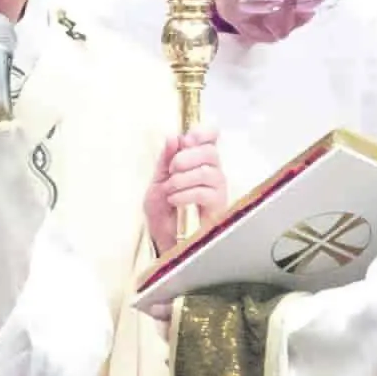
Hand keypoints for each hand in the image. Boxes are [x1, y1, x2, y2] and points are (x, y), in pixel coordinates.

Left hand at [146, 129, 227, 256]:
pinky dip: (186, 194)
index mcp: (198, 163)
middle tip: (172, 169)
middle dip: (187, 157)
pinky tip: (175, 200)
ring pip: (209, 172)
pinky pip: (207, 193)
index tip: (187, 140)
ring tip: (169, 190)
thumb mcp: (158, 182)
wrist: (164, 241)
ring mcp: (218, 191)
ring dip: (182, 179)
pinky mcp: (219, 209)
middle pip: (211, 152)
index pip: (212, 139)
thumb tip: (174, 137)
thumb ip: (166, 160)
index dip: (203, 134)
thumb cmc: (163, 213)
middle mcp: (213, 174)